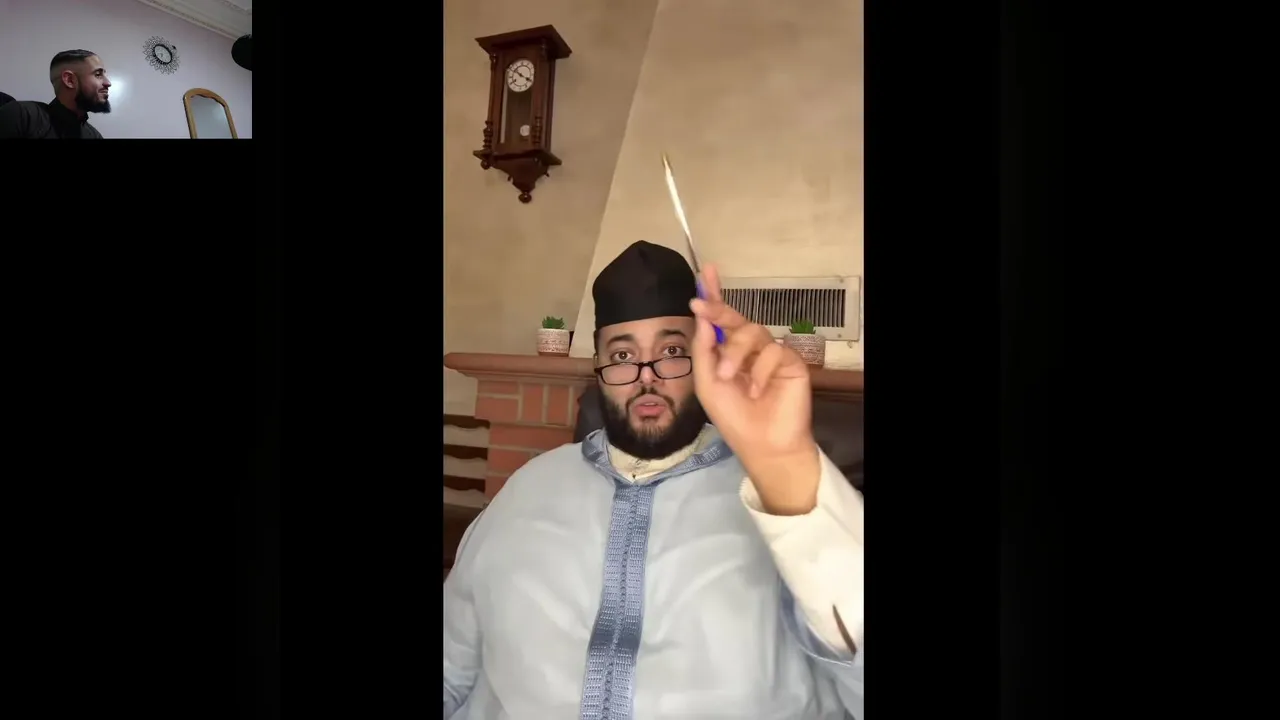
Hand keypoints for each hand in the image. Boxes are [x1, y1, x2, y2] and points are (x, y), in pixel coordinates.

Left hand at [690, 264, 820, 514]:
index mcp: (726, 353)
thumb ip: (703, 350)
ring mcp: (770, 354)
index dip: (714, 295)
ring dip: (735, 352)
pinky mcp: (790, 361)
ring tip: (727, 376)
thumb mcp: (707, 384)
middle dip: (718, 311)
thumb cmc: (733, 418)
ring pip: (752, 331)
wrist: (763, 445)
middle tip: (702, 306)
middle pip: (736, 319)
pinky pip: (772, 350)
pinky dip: (760, 370)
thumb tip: (702, 316)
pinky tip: (757, 391)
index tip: (704, 272)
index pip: (720, 320)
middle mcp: (749, 349)